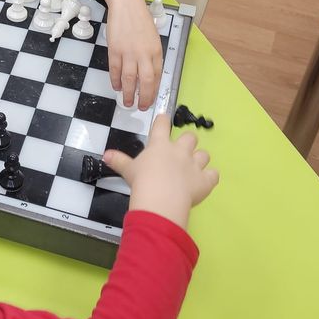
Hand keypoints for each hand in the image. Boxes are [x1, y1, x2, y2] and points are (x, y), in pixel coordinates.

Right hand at [100, 0, 162, 109]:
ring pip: (129, 79)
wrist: (127, 6)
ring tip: (127, 102)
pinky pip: (115, 70)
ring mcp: (128, 52)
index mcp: (156, 51)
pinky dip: (115, 81)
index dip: (154, 91)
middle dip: (144, 98)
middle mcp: (144, 54)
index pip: (157, 76)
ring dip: (128, 93)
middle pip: (146, 81)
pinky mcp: (115, 50)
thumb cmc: (140, 21)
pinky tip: (117, 87)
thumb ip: (151, 55)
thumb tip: (148, 74)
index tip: (151, 100)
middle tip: (141, 107)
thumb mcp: (152, 38)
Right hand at [103, 113, 218, 229]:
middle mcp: (179, 151)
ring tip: (193, 167)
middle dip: (187, 141)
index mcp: (160, 145)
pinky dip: (210, 177)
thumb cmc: (142, 181)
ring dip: (199, 159)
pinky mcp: (205, 180)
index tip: (163, 119)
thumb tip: (105, 155)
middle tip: (180, 151)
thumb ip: (118, 160)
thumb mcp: (127, 170)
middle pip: (190, 137)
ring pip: (204, 155)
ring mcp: (194, 165)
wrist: (161, 199)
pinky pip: (213, 174)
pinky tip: (205, 180)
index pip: (162, 125)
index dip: (163, 121)